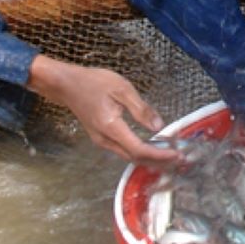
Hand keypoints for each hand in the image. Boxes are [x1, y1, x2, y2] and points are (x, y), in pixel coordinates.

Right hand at [26, 55, 182, 167]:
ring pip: (128, 156)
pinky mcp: (100, 138)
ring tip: (169, 156)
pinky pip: (123, 151)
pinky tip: (151, 149)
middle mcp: (105, 139)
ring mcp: (101, 141)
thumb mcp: (122, 88)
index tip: (176, 154)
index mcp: (111, 127)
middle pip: (134, 158)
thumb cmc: (94, 82)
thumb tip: (159, 126)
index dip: (159, 155)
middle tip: (178, 159)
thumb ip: (141, 109)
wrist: (66, 85)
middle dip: (157, 161)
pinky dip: (139, 153)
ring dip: (149, 159)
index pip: (139, 149)